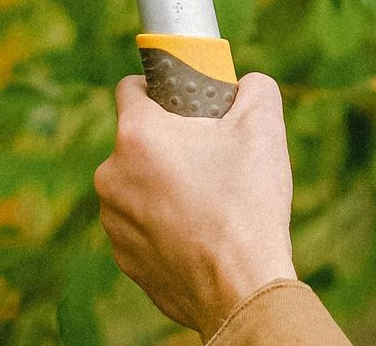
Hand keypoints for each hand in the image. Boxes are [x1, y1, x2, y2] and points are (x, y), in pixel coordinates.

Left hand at [94, 73, 296, 337]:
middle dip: (170, 142)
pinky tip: (200, 233)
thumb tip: (246, 85)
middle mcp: (111, 176)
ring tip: (209, 200)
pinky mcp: (125, 258)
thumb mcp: (263, 126)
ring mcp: (114, 222)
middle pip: (138, 140)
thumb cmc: (248, 205)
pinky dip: (165, 223)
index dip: (161, 87)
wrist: (243, 290)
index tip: (187, 102)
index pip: (131, 88)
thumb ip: (254, 87)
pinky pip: (143, 225)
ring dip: (165, 184)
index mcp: (136, 136)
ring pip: (139, 184)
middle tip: (211, 155)